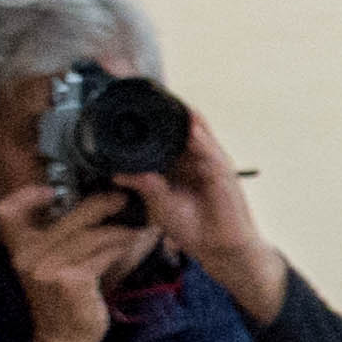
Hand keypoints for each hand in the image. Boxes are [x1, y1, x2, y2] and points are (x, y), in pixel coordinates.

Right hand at [0, 176, 154, 341]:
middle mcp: (27, 257)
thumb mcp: (48, 266)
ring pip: (90, 236)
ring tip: (136, 224)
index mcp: (18, 249)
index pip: (7, 213)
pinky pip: (102, 254)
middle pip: (66, 218)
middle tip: (120, 199)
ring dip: (118, 228)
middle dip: (98, 204)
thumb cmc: (62, 298)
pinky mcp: (72, 281)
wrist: (63, 338)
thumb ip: (58, 238)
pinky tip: (133, 242)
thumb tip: (88, 201)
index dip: (24, 196)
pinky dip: (121, 246)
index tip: (51, 191)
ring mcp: (48, 269)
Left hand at [128, 106, 286, 322]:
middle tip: (152, 92)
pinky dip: (202, 140)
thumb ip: (144, 185)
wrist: (218, 249)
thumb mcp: (159, 205)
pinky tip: (191, 130)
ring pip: (200, 135)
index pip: (169, 135)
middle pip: (186, 128)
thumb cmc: (195, 228)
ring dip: (188, 118)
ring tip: (172, 101)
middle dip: (172, 111)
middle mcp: (197, 161)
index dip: (157, 120)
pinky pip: (212, 153)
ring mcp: (212, 166)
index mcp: (181, 165)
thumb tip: (117, 172)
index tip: (137, 105)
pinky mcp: (224, 176)